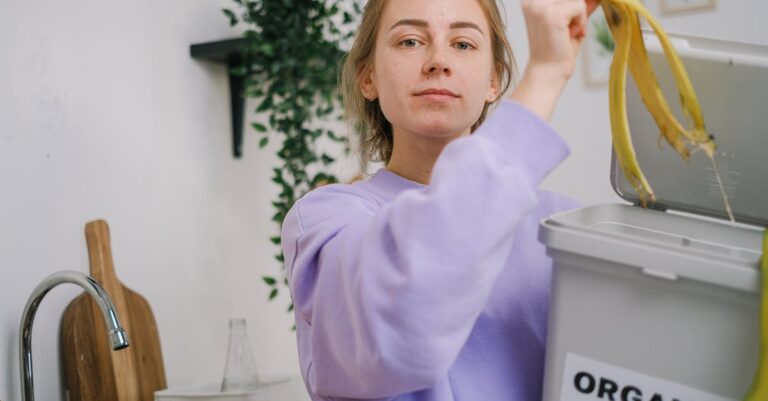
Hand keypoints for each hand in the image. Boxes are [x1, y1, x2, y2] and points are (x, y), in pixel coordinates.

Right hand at [509, 0, 598, 120]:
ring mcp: (541, 6)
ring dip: (578, 18)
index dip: (574, 7)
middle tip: (567, 32)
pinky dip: (581, 22)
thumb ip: (578, 5)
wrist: (548, 72)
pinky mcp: (553, 14)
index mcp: (531, 1)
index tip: (570, 23)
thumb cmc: (557, 51)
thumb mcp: (569, 21)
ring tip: (566, 35)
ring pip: (577, 0)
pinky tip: (569, 36)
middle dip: (576, 12)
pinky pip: (580, 7)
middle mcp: (533, 0)